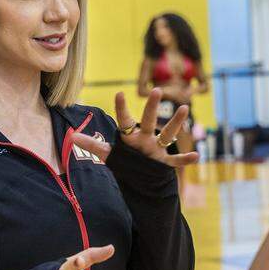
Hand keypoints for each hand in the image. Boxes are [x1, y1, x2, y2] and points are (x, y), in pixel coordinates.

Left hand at [70, 90, 199, 169]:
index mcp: (131, 137)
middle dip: (151, 108)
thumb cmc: (128, 162)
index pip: (125, 121)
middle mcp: (145, 139)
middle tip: (156, 90)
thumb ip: (93, 146)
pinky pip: (176, 161)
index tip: (118, 93)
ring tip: (184, 108)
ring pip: (167, 134)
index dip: (121, 109)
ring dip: (175, 123)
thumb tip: (72, 137)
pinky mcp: (165, 164)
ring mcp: (157, 150)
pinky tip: (196, 156)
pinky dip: (186, 159)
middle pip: (148, 121)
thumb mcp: (110, 155)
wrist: (144, 179)